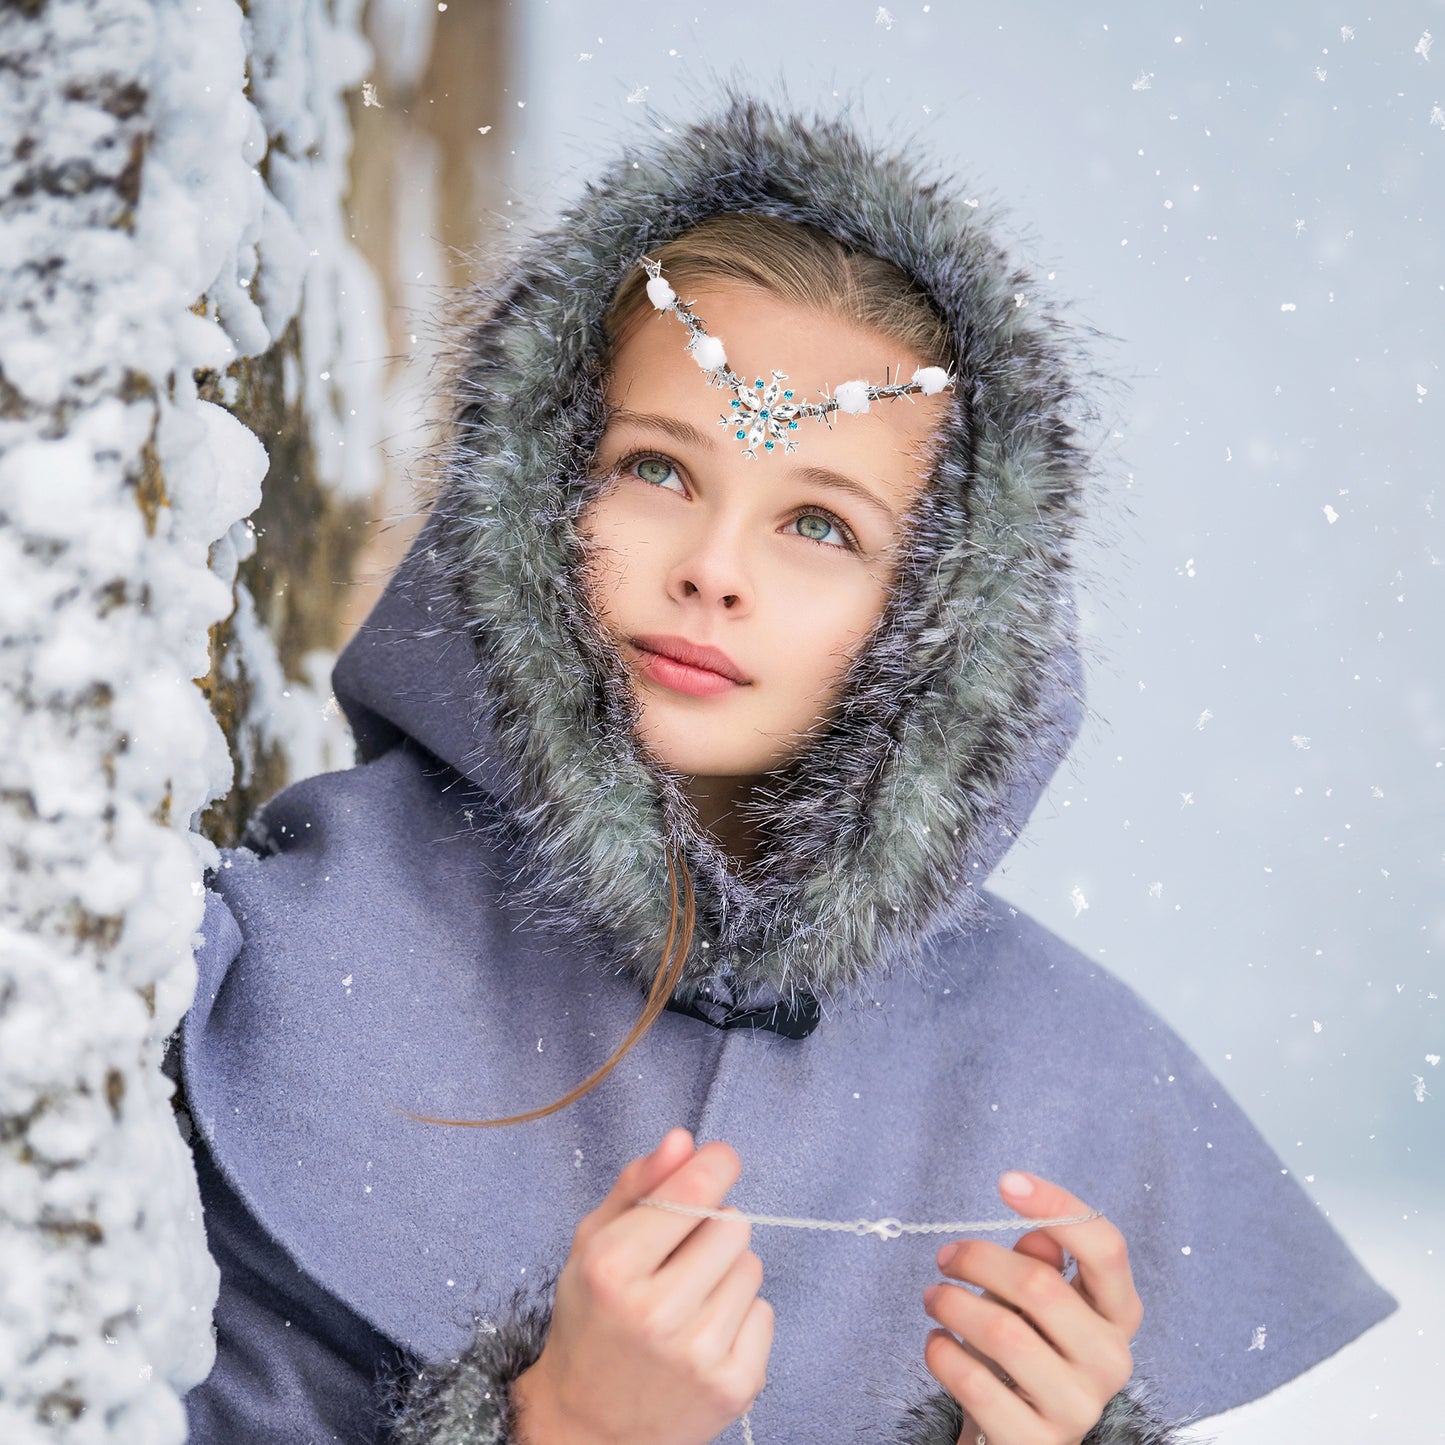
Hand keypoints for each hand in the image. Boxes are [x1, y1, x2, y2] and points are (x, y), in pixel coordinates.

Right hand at [512, 1127, 772, 1444]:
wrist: (589, 1430)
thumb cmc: (592, 1323)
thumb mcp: (592, 1244)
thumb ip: (638, 1185)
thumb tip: (683, 1138)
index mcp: (613, 1267)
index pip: (695, 1190)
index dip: (716, 1164)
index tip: (717, 1161)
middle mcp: (656, 1312)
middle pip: (733, 1224)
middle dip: (712, 1227)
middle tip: (681, 1256)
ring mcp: (699, 1353)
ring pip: (751, 1265)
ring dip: (726, 1272)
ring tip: (689, 1299)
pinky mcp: (735, 1385)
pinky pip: (765, 1311)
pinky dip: (741, 1316)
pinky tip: (705, 1333)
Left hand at [922, 1172, 1141, 1444]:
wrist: (1012, 1435)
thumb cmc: (1022, 1353)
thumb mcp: (1031, 1303)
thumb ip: (1038, 1266)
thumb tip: (1037, 1235)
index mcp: (1117, 1313)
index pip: (1105, 1247)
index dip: (1058, 1206)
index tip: (1007, 1181)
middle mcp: (1110, 1359)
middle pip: (1041, 1285)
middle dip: (977, 1260)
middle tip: (944, 1258)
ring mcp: (1078, 1406)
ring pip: (1003, 1331)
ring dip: (951, 1304)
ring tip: (933, 1299)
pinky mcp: (1037, 1443)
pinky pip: (975, 1383)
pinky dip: (942, 1353)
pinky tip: (936, 1343)